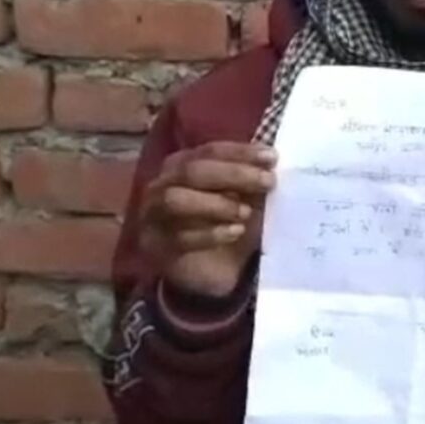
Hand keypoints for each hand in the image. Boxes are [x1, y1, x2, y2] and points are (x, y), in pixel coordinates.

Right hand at [140, 142, 275, 297]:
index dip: (241, 152)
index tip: (272, 158)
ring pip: (175, 200)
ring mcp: (153, 216)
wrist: (215, 272)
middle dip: (233, 174)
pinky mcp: (156, 247)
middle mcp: (162, 185)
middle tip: (267, 182)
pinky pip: (178, 237)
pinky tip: (234, 233)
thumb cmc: (230, 224)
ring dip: (216, 203)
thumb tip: (270, 164)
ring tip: (246, 213)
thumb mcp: (246, 199)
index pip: (210, 151)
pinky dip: (210, 234)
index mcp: (183, 165)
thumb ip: (253, 181)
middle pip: (192, 170)